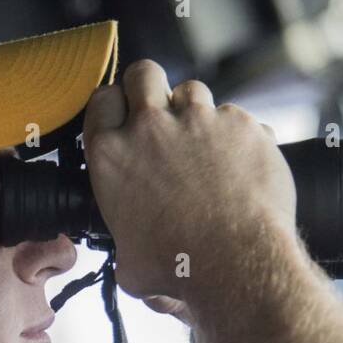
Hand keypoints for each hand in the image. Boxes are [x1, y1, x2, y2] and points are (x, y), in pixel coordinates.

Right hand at [82, 59, 297, 305]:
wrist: (236, 263)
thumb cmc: (178, 269)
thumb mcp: (128, 263)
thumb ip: (124, 243)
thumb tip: (130, 254)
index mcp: (111, 156)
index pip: (101, 101)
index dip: (114, 107)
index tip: (123, 119)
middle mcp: (150, 128)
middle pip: (142, 74)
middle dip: (149, 86)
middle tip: (160, 112)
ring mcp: (199, 120)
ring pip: (192, 90)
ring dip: (195, 112)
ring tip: (204, 147)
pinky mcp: (241, 124)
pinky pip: (236, 118)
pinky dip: (237, 137)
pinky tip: (240, 168)